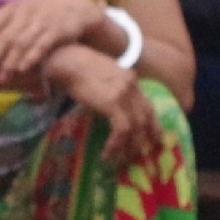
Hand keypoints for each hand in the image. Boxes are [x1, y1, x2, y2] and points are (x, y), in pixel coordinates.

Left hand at [0, 0, 104, 82]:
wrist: (77, 8)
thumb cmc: (43, 14)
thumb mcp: (24, 13)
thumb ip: (5, 24)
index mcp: (14, 8)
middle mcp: (26, 13)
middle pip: (5, 36)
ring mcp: (42, 21)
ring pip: (22, 43)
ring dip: (10, 61)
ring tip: (1, 77)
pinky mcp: (57, 30)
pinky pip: (42, 45)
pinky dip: (32, 57)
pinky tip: (23, 69)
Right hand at [47, 44, 156, 166]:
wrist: (66, 61)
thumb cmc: (75, 67)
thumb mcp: (100, 77)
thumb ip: (109, 90)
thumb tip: (107, 108)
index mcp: (130, 78)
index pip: (147, 105)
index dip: (153, 124)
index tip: (153, 139)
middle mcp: (132, 85)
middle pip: (146, 117)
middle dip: (144, 139)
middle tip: (138, 154)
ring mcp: (124, 94)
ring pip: (136, 126)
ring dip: (129, 146)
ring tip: (121, 158)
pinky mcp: (113, 103)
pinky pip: (122, 129)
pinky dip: (116, 144)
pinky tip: (108, 152)